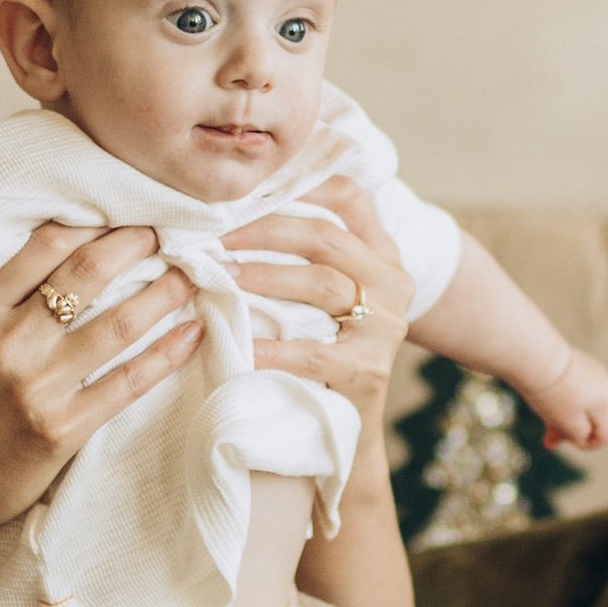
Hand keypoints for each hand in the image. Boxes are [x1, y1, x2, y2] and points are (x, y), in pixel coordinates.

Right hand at [0, 221, 203, 592]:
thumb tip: (50, 255)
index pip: (45, 245)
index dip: (93, 222)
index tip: (123, 211)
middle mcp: (6, 343)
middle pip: (88, 273)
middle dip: (137, 244)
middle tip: (168, 231)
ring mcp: (36, 388)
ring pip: (118, 324)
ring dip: (164, 292)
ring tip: (192, 274)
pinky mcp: (62, 430)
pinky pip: (128, 383)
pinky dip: (167, 354)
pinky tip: (192, 333)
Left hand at [228, 181, 411, 422]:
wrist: (350, 422)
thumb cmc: (325, 344)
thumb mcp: (327, 291)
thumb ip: (306, 251)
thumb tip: (233, 206)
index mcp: (382, 254)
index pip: (350, 197)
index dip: (303, 183)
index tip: (252, 184)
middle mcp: (392, 282)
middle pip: (326, 237)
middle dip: (265, 230)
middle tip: (215, 236)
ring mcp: (386, 327)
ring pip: (323, 284)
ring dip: (266, 277)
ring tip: (223, 277)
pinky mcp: (370, 370)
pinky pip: (317, 353)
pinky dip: (276, 349)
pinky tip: (244, 347)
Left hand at [528, 346, 607, 453]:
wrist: (533, 356)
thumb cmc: (551, 393)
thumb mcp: (568, 423)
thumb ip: (581, 436)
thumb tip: (584, 437)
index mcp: (607, 401)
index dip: (589, 445)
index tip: (566, 441)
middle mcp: (605, 385)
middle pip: (595, 420)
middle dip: (573, 432)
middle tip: (549, 440)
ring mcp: (592, 372)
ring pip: (583, 405)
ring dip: (566, 418)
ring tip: (545, 423)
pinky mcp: (578, 363)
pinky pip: (575, 391)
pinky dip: (563, 401)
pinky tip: (545, 403)